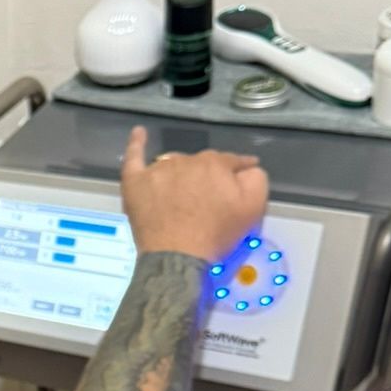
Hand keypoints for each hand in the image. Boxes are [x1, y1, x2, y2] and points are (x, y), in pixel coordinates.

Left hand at [120, 125, 268, 265]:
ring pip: (173, 162)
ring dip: (181, 171)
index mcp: (215, 164)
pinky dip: (136, 144)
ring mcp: (158, 170)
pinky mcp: (135, 182)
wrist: (178, 257)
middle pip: (200, 163)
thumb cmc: (216, 234)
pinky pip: (134, 157)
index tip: (243, 173)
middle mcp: (186, 160)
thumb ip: (256, 179)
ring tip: (183, 189)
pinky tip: (139, 133)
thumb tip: (247, 168)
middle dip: (208, 175)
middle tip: (209, 197)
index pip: (230, 160)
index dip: (239, 168)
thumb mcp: (253, 207)